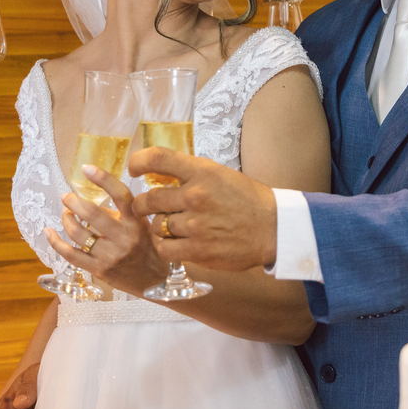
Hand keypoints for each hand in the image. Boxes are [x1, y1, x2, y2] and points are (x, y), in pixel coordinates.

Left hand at [44, 165, 169, 294]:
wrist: (157, 281)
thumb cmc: (151, 248)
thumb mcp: (146, 225)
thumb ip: (126, 212)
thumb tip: (99, 198)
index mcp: (137, 222)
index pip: (121, 195)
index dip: (103, 179)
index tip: (86, 168)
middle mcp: (124, 238)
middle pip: (93, 214)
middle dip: (74, 201)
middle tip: (66, 197)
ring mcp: (111, 256)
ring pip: (79, 233)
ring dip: (66, 219)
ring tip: (65, 214)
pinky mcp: (99, 270)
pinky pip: (71, 255)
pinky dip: (56, 242)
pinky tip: (49, 232)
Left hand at [128, 147, 277, 270]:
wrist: (273, 228)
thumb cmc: (247, 199)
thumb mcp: (219, 174)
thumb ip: (190, 174)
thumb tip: (158, 174)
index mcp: (202, 172)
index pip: (158, 158)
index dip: (138, 162)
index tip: (134, 169)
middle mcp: (196, 196)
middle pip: (148, 199)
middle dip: (143, 204)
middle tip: (148, 207)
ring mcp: (196, 225)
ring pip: (156, 225)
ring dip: (159, 226)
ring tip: (171, 226)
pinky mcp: (198, 250)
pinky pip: (165, 248)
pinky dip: (166, 245)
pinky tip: (175, 242)